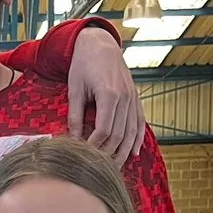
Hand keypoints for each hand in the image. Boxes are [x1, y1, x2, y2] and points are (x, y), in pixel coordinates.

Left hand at [66, 25, 145, 165]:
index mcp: (109, 94)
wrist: (99, 44)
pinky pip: (140, 122)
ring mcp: (133, 97)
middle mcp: (125, 97)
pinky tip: (133, 153)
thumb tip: (72, 139)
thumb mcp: (75, 89)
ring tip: (114, 167)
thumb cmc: (83, 64)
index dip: (94, 147)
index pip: (103, 131)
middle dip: (108, 154)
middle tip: (98, 169)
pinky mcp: (135, 97)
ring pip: (132, 132)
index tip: (84, 157)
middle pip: (119, 135)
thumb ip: (75, 115)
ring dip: (124, 152)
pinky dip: (138, 139)